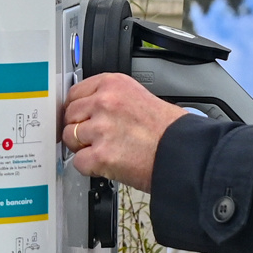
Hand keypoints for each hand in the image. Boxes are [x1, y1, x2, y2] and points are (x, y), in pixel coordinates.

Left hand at [60, 73, 185, 190]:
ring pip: (70, 137)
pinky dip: (90, 167)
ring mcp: (101, 129)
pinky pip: (78, 162)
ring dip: (83, 148)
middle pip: (70, 115)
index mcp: (113, 84)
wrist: (183, 153)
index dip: (78, 109)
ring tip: (105, 150)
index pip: (75, 93)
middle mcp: (105, 102)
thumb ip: (110, 98)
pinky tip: (106, 164)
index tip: (82, 117)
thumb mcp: (139, 96)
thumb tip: (87, 108)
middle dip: (79, 128)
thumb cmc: (168, 130)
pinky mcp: (101, 155)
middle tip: (96, 138)